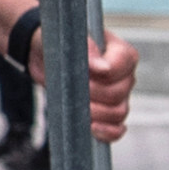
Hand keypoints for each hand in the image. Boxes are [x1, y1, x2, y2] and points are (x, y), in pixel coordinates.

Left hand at [34, 24, 138, 144]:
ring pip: (118, 112)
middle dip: (93, 94)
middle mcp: (124, 75)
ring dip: (96, 113)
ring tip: (76, 106)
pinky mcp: (108, 112)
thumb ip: (86, 48)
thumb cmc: (58, 41)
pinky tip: (92, 128)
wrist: (44, 56)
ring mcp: (119, 95)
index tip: (88, 72)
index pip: (123, 64)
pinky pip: (117, 128)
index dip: (106, 72)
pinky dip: (107, 132)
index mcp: (120, 52)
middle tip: (73, 88)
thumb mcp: (66, 37)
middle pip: (118, 92)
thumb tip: (101, 66)